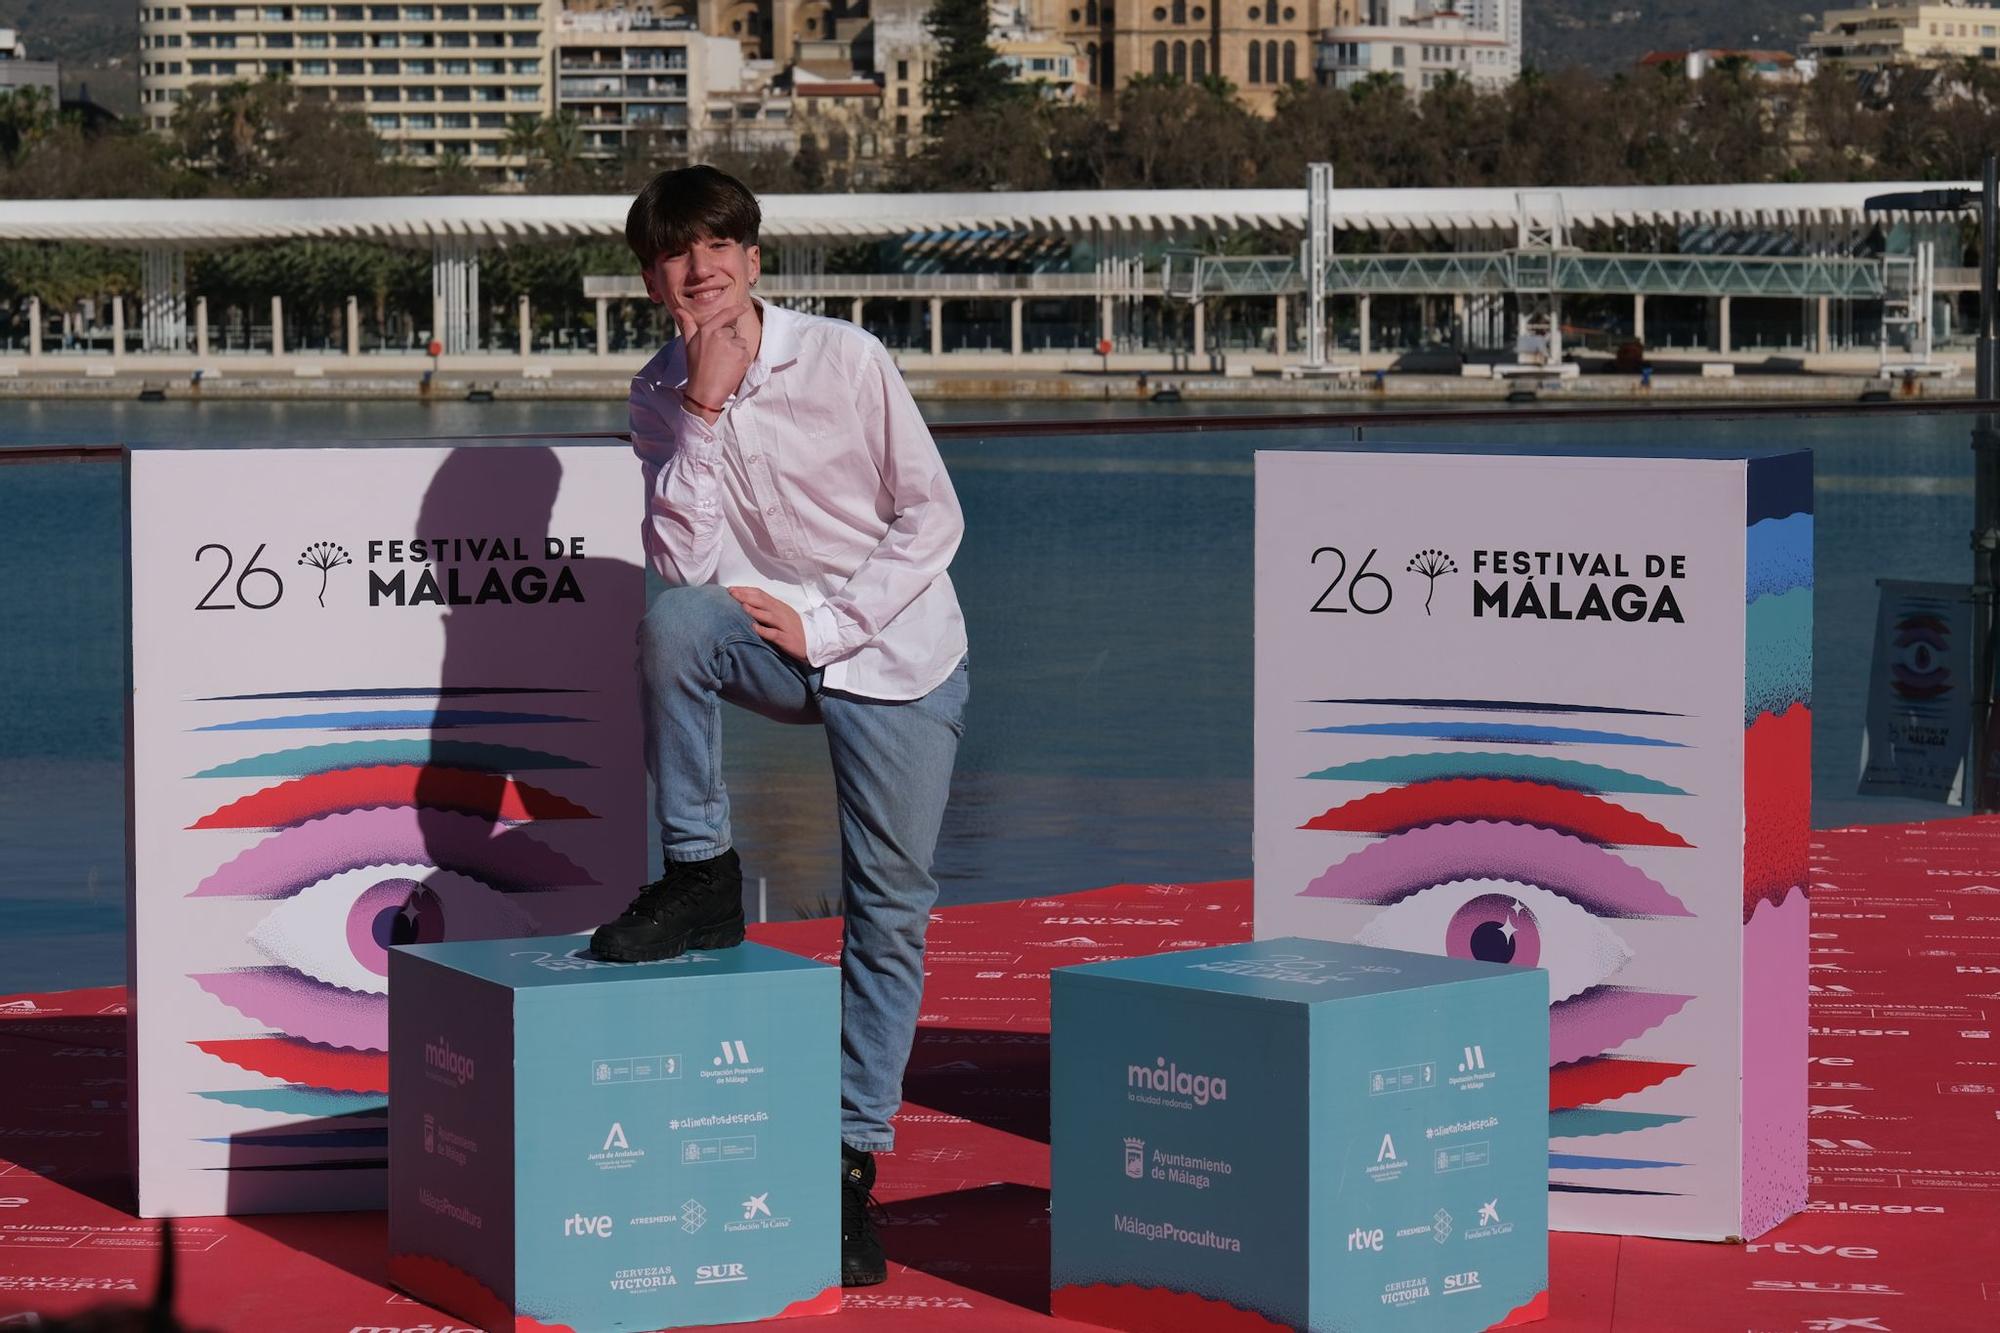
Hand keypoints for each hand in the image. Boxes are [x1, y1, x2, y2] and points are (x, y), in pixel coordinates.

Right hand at [672, 296, 756, 412]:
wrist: (704, 392)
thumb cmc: (695, 368)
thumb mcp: (688, 345)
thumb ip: (688, 326)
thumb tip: (680, 310)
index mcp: (707, 330)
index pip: (724, 315)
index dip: (736, 310)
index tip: (743, 307)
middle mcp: (720, 335)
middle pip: (733, 332)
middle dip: (729, 342)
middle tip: (719, 358)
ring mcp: (732, 345)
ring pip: (741, 343)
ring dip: (736, 351)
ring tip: (724, 364)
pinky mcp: (741, 356)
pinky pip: (746, 353)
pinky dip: (741, 361)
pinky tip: (730, 369)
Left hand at [728, 586, 806, 659]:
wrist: (814, 640)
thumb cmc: (793, 628)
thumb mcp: (780, 614)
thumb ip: (766, 608)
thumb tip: (746, 602)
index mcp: (778, 606)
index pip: (760, 594)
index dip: (745, 590)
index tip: (731, 589)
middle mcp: (780, 613)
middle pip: (762, 601)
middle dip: (746, 596)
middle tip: (731, 594)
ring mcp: (784, 625)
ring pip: (768, 616)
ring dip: (755, 611)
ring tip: (742, 606)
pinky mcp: (786, 638)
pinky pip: (774, 634)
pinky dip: (764, 630)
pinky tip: (754, 628)